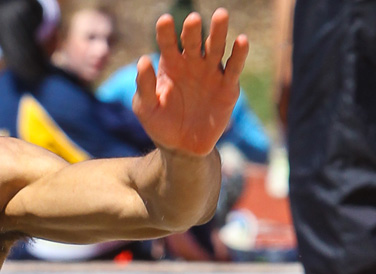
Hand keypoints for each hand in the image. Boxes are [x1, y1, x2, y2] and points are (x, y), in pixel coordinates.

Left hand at [133, 9, 249, 155]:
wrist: (182, 147)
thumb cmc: (160, 123)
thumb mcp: (145, 107)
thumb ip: (145, 85)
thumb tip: (143, 60)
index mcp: (170, 65)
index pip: (167, 44)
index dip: (166, 32)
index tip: (164, 20)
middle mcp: (192, 64)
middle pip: (193, 41)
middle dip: (193, 30)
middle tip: (192, 19)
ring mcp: (211, 73)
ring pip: (216, 48)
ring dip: (219, 32)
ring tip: (220, 15)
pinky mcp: (227, 87)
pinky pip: (234, 68)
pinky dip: (239, 54)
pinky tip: (241, 40)